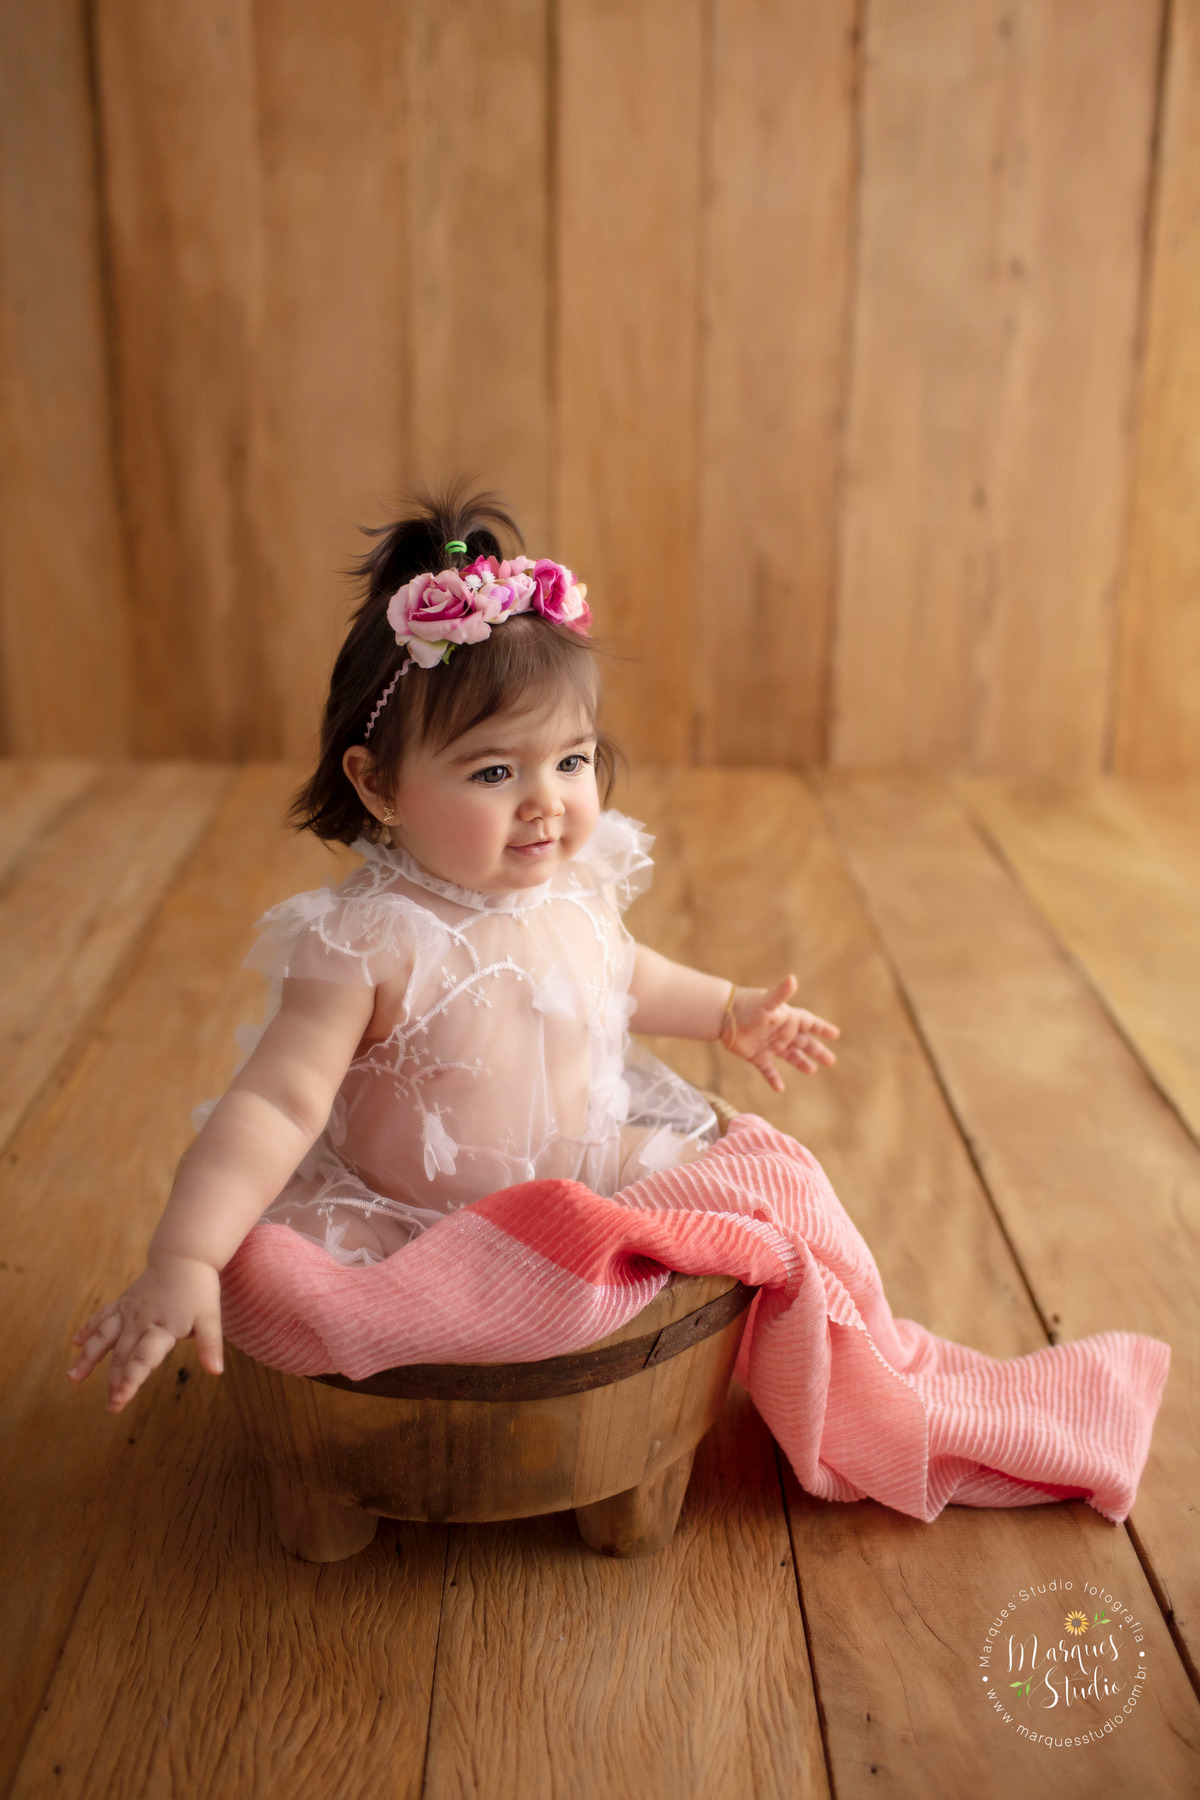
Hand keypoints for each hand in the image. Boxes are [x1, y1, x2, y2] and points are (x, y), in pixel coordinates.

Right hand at [68, 1254, 223, 1413]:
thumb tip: (217, 1371)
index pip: (143, 1358)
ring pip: (105, 1337)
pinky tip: (76, 1343)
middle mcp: (140, 1321)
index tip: (120, 1399)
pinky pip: (102, 1316)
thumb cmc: (199, 1289)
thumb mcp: (211, 1317)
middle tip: (111, 1406)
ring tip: (73, 1378)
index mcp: (162, 1327)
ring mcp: (129, 1311)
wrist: (184, 1256)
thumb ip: (210, 1345)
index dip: (131, 1379)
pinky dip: (89, 1329)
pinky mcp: (123, 1302)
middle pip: (123, 1355)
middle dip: (115, 1381)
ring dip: (89, 1358)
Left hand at [721, 975, 839, 1093]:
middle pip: (804, 1043)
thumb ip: (781, 994)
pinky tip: (780, 1089)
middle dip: (817, 1051)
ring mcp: (770, 1045)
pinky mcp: (757, 1056)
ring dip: (801, 1063)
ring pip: (790, 1056)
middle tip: (831, 1061)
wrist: (722, 1015)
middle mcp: (781, 1032)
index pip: (810, 1023)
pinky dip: (773, 1079)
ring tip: (812, 1070)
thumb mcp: (767, 1002)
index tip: (835, 1034)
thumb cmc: (746, 1006)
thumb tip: (792, 978)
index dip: (821, 1028)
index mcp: (787, 1019)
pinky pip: (768, 1070)